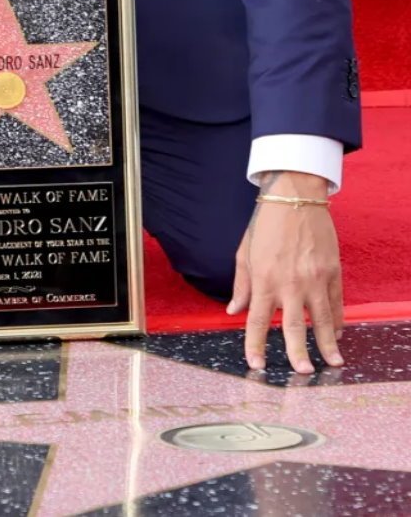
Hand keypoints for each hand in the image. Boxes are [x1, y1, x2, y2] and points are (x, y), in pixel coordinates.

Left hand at [227, 170, 344, 373]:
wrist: (294, 199)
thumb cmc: (265, 225)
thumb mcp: (244, 253)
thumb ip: (242, 285)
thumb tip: (233, 311)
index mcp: (264, 280)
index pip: (258, 320)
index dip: (255, 344)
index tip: (255, 365)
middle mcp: (290, 284)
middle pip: (294, 326)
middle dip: (298, 352)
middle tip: (303, 373)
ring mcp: (314, 279)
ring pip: (323, 320)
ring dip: (328, 344)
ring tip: (333, 363)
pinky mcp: (332, 272)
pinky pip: (337, 303)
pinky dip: (338, 320)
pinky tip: (338, 334)